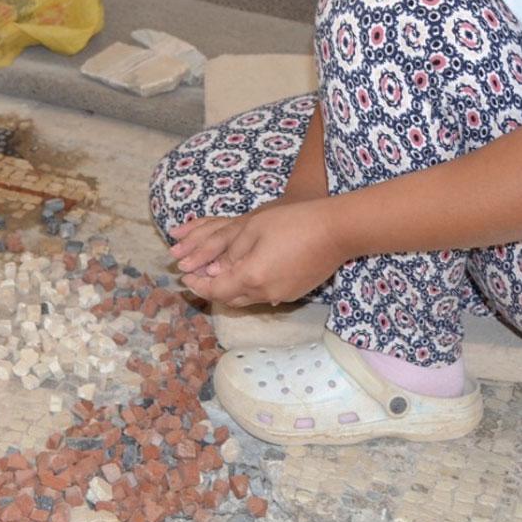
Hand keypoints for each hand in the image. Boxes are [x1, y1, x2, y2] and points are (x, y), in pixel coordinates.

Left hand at [166, 201, 346, 306]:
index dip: (197, 284)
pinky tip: (248, 274)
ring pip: (247, 298)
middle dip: (210, 289)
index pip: (215, 289)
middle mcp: (265, 292)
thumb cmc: (293, 223)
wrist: (337, 231)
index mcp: (251, 276)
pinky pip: (264, 294)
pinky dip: (250, 288)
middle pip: (230, 299)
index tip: (184, 276)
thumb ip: (230, 251)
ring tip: (219, 275)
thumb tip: (213, 268)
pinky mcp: (296, 292)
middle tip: (197, 278)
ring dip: (230, 290)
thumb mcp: (253, 229)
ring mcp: (283, 294)